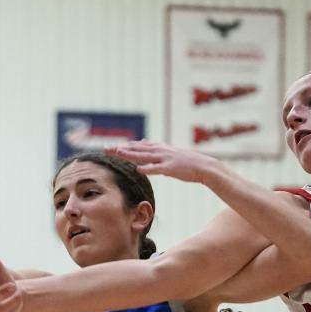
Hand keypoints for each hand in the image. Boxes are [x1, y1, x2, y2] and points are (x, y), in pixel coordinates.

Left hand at [105, 140, 222, 183]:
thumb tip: (144, 142)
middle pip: (136, 149)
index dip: (123, 147)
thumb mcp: (169, 153)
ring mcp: (165, 159)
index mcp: (159, 148)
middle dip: (120, 149)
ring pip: (144, 156)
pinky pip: (157, 168)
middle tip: (106, 149)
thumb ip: (156, 149)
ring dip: (130, 155)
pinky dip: (148, 168)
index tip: (110, 148)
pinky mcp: (171, 168)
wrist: (204, 166)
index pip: (137, 146)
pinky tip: (139, 169)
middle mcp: (160, 151)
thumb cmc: (187, 163)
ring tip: (117, 153)